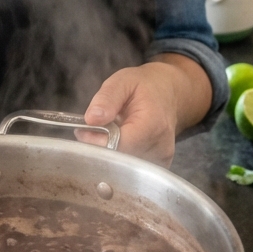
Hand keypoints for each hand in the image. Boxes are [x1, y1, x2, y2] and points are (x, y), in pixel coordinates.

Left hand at [82, 55, 212, 166]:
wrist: (169, 93)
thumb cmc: (145, 86)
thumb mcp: (122, 82)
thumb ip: (107, 99)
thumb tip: (92, 119)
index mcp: (152, 124)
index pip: (118, 146)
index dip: (96, 141)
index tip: (83, 131)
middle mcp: (160, 146)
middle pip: (121, 160)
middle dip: (100, 149)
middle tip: (90, 132)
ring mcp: (162, 158)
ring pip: (125, 168)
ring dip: (110, 154)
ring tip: (107, 134)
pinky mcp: (160, 165)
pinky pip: (134, 169)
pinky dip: (121, 158)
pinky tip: (120, 143)